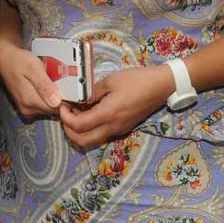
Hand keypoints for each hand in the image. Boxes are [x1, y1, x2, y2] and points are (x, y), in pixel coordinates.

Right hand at [0, 43, 61, 117]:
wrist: (6, 59)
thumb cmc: (19, 61)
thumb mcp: (34, 68)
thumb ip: (45, 86)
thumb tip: (56, 102)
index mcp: (29, 101)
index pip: (56, 108)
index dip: (65, 97)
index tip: (66, 84)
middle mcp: (28, 109)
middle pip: (54, 109)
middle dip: (60, 96)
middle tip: (58, 79)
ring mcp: (27, 109)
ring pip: (50, 107)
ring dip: (54, 96)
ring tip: (51, 81)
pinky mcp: (27, 107)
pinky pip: (44, 105)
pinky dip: (48, 96)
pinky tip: (46, 86)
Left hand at [58, 65, 173, 148]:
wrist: (160, 86)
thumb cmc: (136, 80)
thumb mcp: (111, 81)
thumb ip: (92, 92)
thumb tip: (79, 99)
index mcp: (107, 114)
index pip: (78, 126)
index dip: (65, 117)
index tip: (63, 105)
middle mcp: (112, 127)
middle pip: (82, 141)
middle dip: (69, 130)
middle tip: (65, 114)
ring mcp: (118, 130)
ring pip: (92, 140)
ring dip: (80, 131)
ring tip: (77, 111)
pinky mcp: (123, 128)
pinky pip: (102, 134)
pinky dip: (91, 128)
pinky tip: (91, 111)